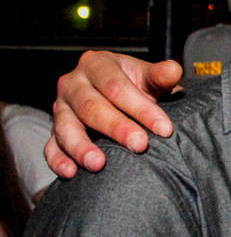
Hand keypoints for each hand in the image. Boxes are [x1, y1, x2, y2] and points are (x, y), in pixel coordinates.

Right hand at [45, 51, 181, 177]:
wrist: (123, 100)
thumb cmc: (138, 87)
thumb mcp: (150, 79)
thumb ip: (161, 76)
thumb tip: (174, 70)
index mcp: (96, 64)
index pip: (117, 86)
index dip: (141, 108)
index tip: (164, 129)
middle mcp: (73, 83)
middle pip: (91, 107)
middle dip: (117, 128)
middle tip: (140, 146)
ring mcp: (60, 108)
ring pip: (66, 127)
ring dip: (81, 147)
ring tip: (99, 164)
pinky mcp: (54, 131)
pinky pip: (51, 146)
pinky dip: (58, 160)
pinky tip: (70, 172)